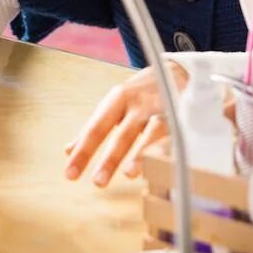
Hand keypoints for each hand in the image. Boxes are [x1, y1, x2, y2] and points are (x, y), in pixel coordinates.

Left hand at [64, 62, 188, 186]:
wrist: (176, 70)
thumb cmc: (140, 94)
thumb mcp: (115, 104)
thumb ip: (95, 128)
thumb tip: (69, 151)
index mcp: (118, 100)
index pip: (96, 128)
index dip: (83, 152)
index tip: (70, 175)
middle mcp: (139, 104)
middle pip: (123, 133)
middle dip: (110, 158)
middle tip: (98, 182)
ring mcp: (162, 109)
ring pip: (153, 132)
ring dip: (142, 152)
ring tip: (130, 173)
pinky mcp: (184, 115)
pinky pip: (177, 134)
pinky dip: (170, 150)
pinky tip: (165, 167)